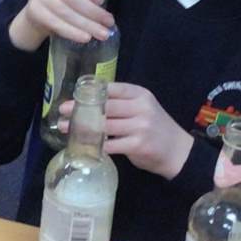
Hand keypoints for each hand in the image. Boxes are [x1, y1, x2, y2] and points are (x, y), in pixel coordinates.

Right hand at [6, 0, 125, 51]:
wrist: (43, 10)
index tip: (102, 1)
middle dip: (92, 12)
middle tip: (108, 24)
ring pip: (64, 11)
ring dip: (85, 25)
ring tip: (101, 34)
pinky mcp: (34, 10)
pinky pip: (55, 23)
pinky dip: (71, 32)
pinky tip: (84, 38)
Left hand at [64, 82, 192, 178]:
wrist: (178, 152)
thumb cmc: (155, 129)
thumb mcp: (143, 109)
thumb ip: (122, 104)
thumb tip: (89, 103)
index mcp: (140, 95)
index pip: (111, 88)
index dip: (89, 91)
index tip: (72, 96)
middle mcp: (141, 108)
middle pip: (105, 106)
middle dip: (80, 109)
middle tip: (62, 111)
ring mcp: (140, 127)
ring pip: (104, 125)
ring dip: (82, 128)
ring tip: (65, 128)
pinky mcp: (137, 145)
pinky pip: (110, 145)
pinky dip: (94, 146)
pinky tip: (82, 146)